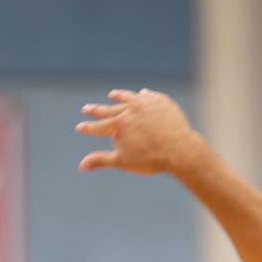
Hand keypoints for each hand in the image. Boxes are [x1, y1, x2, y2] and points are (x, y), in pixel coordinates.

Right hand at [76, 88, 206, 176]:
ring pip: (130, 98)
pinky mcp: (162, 102)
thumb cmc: (151, 159)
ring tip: (113, 95)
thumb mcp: (123, 162)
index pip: (99, 126)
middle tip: (87, 109)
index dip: (88, 128)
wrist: (181, 151)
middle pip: (110, 109)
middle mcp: (131, 110)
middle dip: (97, 111)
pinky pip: (151, 97)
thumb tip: (80, 167)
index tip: (80, 127)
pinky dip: (144, 96)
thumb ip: (101, 161)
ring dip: (120, 97)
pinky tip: (142, 94)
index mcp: (119, 124)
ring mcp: (147, 104)